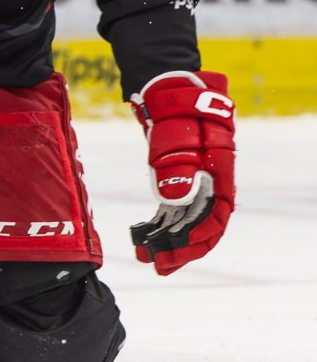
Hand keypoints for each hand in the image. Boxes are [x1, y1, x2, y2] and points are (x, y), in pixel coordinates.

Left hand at [129, 70, 234, 274]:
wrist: (172, 94)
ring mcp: (195, 187)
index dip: (197, 240)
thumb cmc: (178, 113)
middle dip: (181, 250)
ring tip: (147, 259)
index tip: (174, 253)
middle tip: (157, 266)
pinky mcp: (179, 184)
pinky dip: (160, 227)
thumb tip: (174, 201)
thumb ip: (178, 169)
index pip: (215, 219)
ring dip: (168, 243)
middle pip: (201, 228)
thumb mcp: (178, 138)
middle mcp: (210, 187)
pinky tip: (143, 238)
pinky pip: (173, 212)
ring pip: (186, 223)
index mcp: (219, 179)